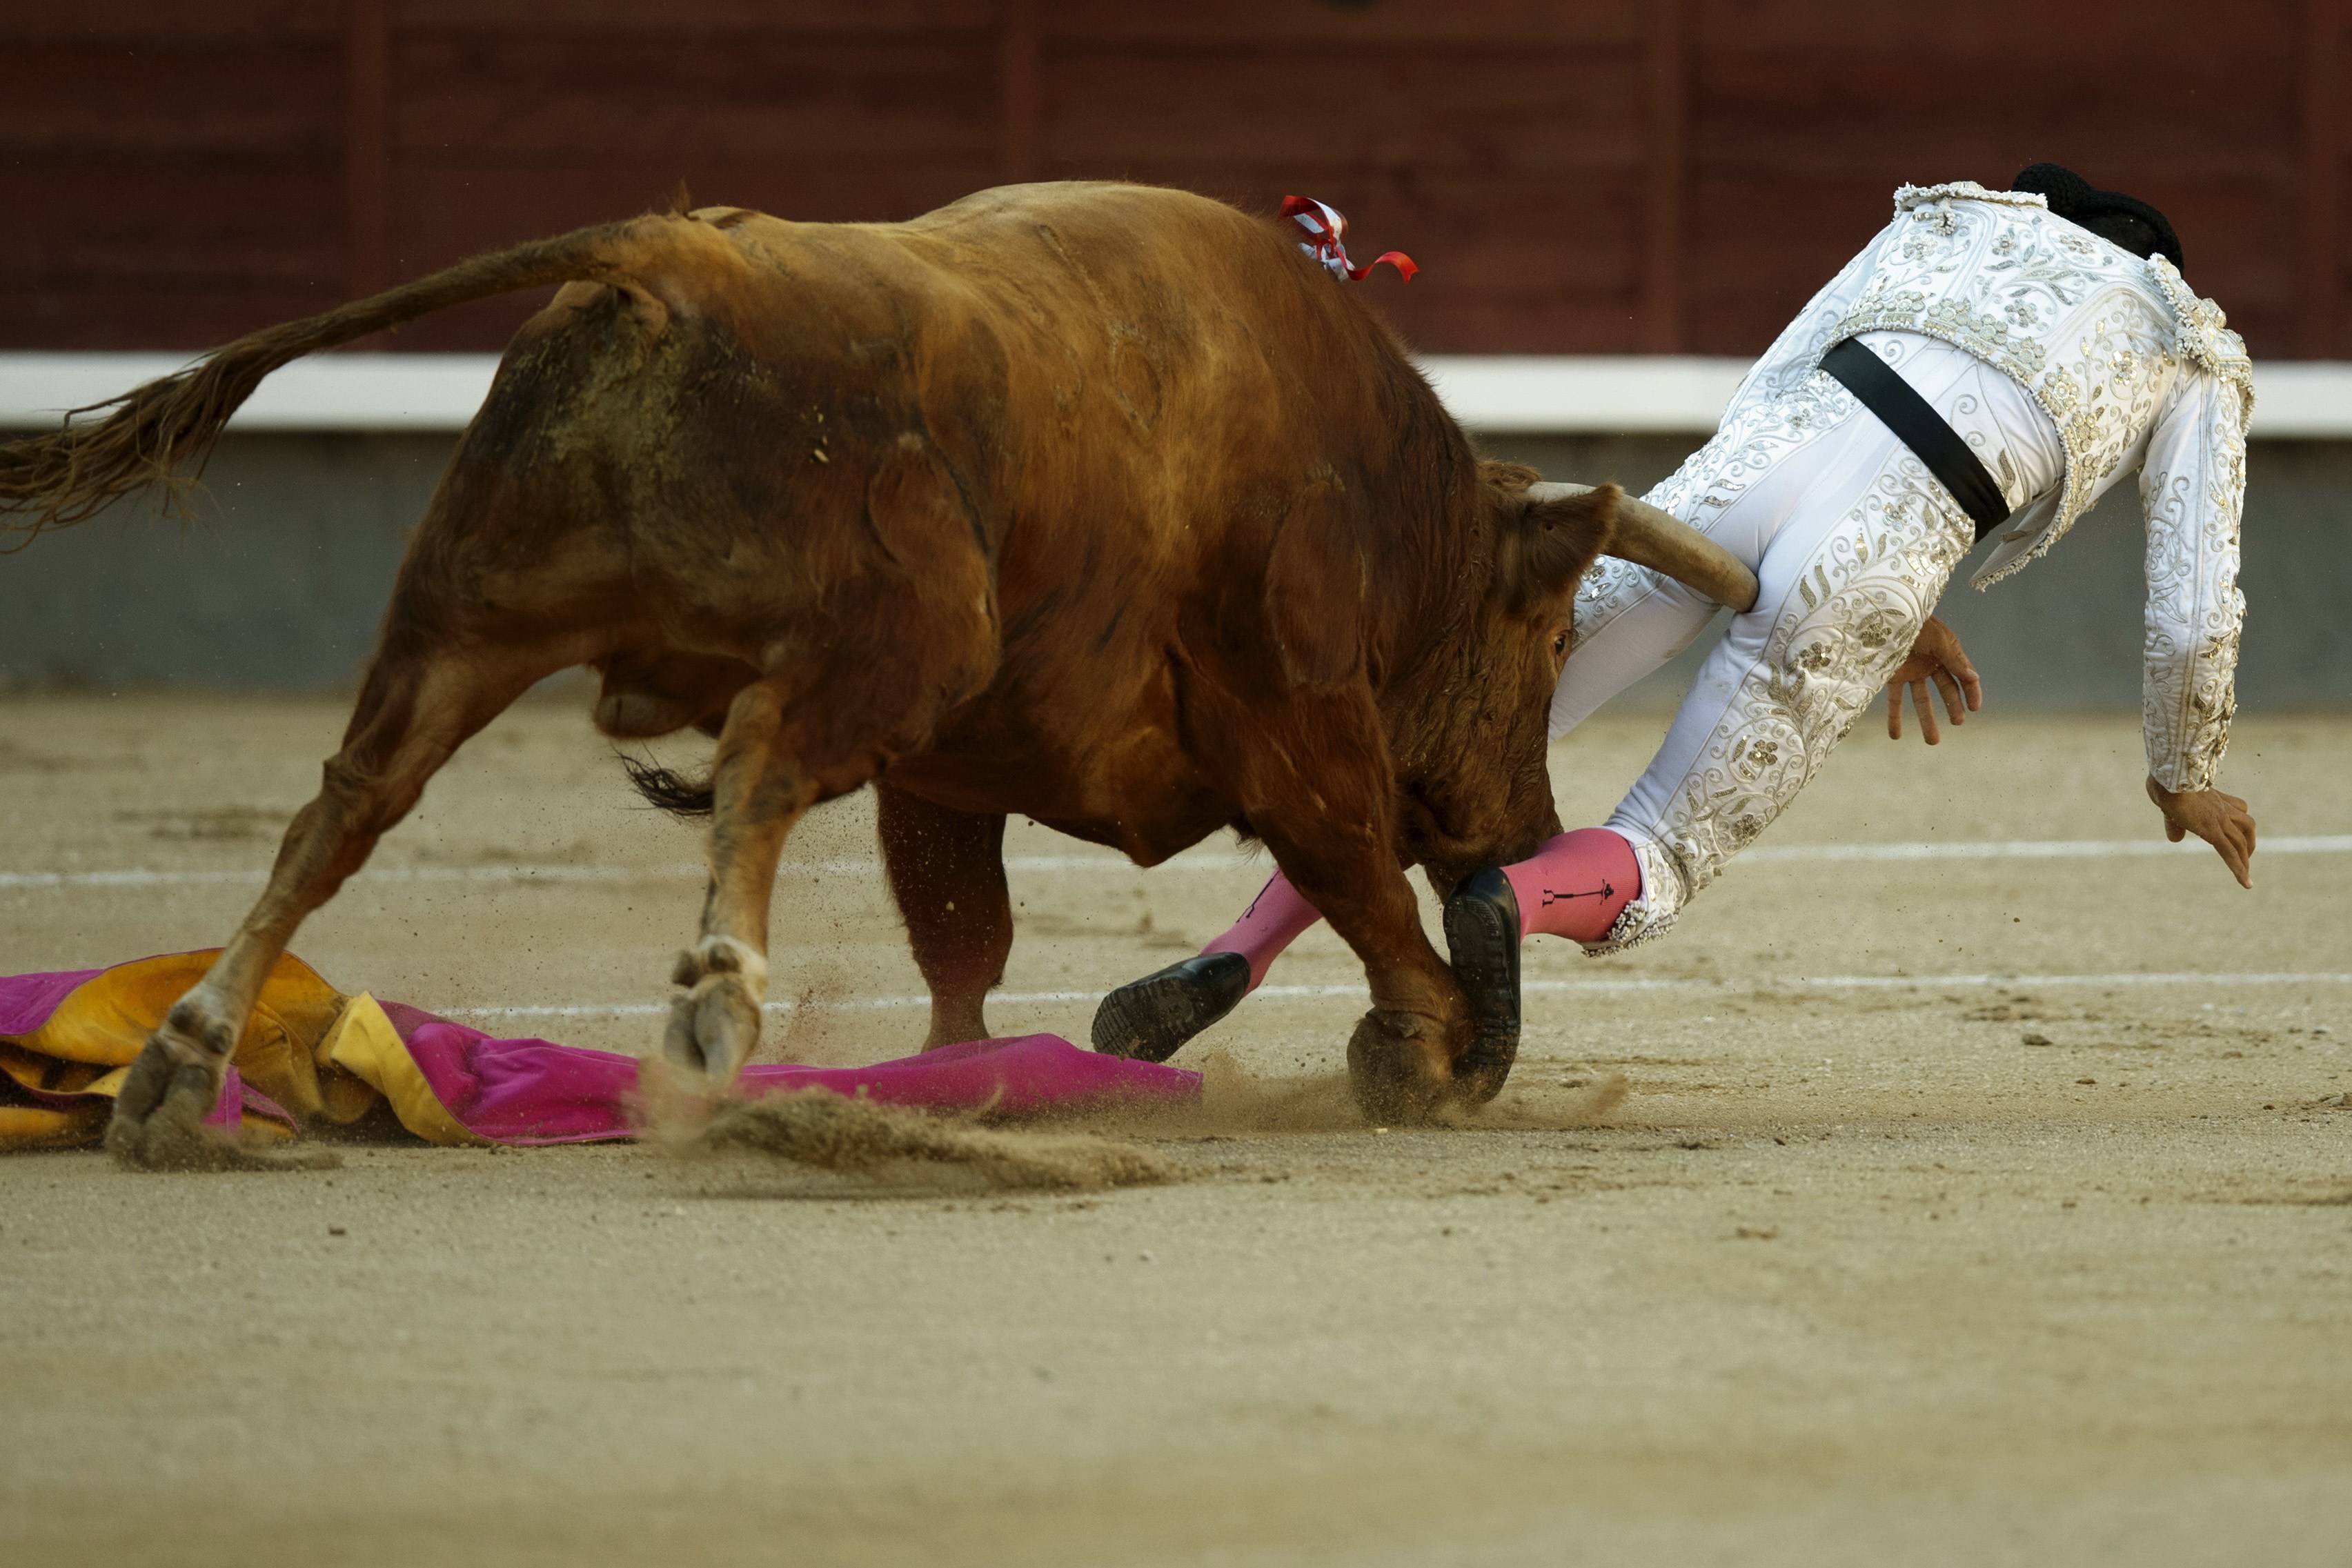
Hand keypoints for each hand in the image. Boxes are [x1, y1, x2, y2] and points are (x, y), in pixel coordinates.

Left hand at [1884, 616, 1981, 743]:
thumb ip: (1953, 659)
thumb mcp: (1937, 639)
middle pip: (1946, 690)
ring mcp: (1912, 672)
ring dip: (1927, 720)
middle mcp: (1931, 664)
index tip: (1974, 708)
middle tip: (1957, 722)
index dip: (1971, 692)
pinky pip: (1894, 701)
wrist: (1881, 616)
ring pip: (1922, 700)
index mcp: (1947, 653)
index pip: (1964, 676)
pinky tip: (1895, 736)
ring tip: (1933, 742)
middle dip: (1953, 707)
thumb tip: (1973, 678)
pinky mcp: (1892, 677)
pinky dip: (1894, 718)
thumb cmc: (1914, 622)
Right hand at [2146, 777, 2256, 887]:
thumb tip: (2175, 840)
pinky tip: (2245, 883)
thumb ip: (2174, 823)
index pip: (2238, 806)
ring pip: (2241, 841)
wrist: (2169, 780)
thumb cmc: (2165, 785)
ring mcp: (2219, 820)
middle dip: (2249, 841)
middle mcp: (2222, 808)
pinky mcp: (2212, 830)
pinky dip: (2239, 869)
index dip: (2240, 819)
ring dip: (2245, 857)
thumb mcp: (2169, 804)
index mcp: (2214, 797)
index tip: (2238, 830)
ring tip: (2246, 872)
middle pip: (2246, 825)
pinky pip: (2229, 852)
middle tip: (2247, 855)